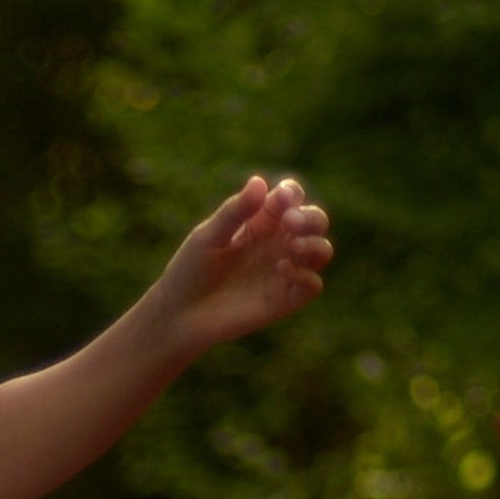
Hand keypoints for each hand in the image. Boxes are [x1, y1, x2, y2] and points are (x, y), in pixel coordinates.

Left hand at [149, 175, 331, 358]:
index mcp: (260, 222)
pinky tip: (282, 269)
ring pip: (320, 251)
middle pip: (314, 221)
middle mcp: (277, 244)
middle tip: (290, 223)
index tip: (281, 198)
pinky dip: (306, 275)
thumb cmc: (190, 271)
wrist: (179, 316)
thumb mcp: (208, 237)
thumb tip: (259, 182)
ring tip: (291, 245)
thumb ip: (235, 212)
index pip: (289, 198)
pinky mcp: (284, 300)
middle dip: (310, 217)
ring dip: (314, 244)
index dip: (291, 194)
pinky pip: (312, 286)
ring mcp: (284, 271)